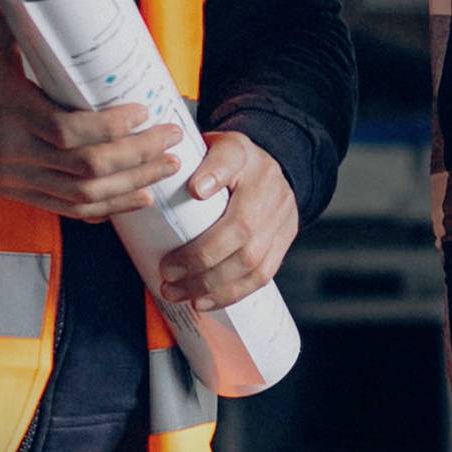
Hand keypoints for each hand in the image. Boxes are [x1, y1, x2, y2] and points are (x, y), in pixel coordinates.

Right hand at [0, 10, 183, 219]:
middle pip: (86, 168)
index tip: (143, 110)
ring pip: (81, 194)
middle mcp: (14, 151)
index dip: (112, 127)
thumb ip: (28, 17)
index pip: (69, 131)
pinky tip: (133, 198)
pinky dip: (102, 207)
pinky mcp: (14, 190)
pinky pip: (63, 209)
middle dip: (137, 155)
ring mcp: (14, 177)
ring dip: (130, 185)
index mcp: (9, 111)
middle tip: (171, 137)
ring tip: (165, 169)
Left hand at [158, 133, 298, 310]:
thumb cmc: (225, 164)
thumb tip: (180, 187)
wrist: (269, 168)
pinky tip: (203, 301)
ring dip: (211, 284)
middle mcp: (268, 185)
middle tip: (167, 273)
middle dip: (200, 257)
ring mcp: (281, 216)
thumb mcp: (206, 149)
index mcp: (243, 155)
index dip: (214, 175)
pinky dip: (230, 293)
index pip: (230, 159)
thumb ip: (187, 163)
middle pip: (241, 227)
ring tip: (178, 292)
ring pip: (252, 259)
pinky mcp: (284, 241)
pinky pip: (261, 276)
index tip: (194, 190)